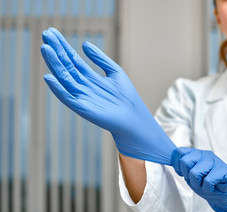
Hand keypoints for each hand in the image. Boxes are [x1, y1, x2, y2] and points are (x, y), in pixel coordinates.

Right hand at [41, 27, 175, 164]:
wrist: (134, 118)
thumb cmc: (126, 97)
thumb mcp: (115, 72)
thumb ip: (101, 59)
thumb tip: (84, 43)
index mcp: (89, 78)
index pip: (73, 59)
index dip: (63, 46)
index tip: (52, 32)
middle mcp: (83, 86)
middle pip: (66, 66)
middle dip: (56, 51)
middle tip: (46, 34)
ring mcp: (82, 97)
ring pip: (65, 78)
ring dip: (54, 64)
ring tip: (45, 49)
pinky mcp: (84, 109)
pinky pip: (68, 98)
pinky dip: (59, 89)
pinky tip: (50, 78)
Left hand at [171, 147, 226, 211]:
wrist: (223, 194)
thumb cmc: (206, 183)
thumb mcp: (190, 174)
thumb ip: (182, 166)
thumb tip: (171, 158)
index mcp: (196, 153)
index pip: (179, 152)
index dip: (177, 166)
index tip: (184, 174)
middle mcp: (205, 154)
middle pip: (185, 162)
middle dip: (188, 176)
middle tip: (197, 180)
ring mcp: (215, 161)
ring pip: (195, 173)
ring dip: (198, 184)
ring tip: (205, 184)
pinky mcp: (225, 170)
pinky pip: (208, 181)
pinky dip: (208, 188)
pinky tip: (213, 186)